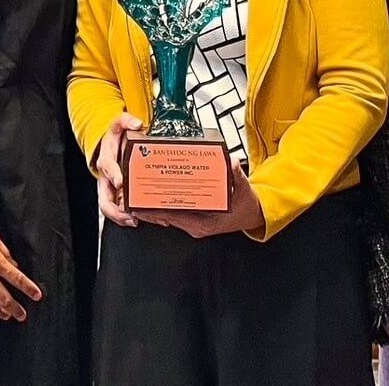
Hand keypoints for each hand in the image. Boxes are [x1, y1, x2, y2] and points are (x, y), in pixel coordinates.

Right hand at [94, 112, 142, 226]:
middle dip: (116, 210)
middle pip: (105, 199)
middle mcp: (106, 178)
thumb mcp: (118, 125)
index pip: (107, 169)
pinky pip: (120, 209)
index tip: (121, 181)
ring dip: (122, 217)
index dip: (114, 175)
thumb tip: (136, 123)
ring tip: (136, 221)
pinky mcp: (117, 196)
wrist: (109, 146)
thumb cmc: (114, 140)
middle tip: (129, 215)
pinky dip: (130, 217)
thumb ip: (126, 120)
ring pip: (111, 208)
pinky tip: (145, 219)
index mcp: (106, 161)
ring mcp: (111, 189)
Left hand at [135, 161, 262, 236]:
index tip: (143, 201)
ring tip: (139, 192)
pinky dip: (164, 205)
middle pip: (167, 216)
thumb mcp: (243, 188)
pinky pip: (175, 213)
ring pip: (169, 215)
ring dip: (154, 205)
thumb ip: (236, 175)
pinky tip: (154, 194)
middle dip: (150, 206)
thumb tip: (231, 161)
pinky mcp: (193, 219)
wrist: (253, 215)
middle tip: (134, 193)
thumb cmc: (246, 204)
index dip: (157, 209)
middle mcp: (196, 226)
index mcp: (205, 223)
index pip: (175, 216)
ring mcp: (194, 224)